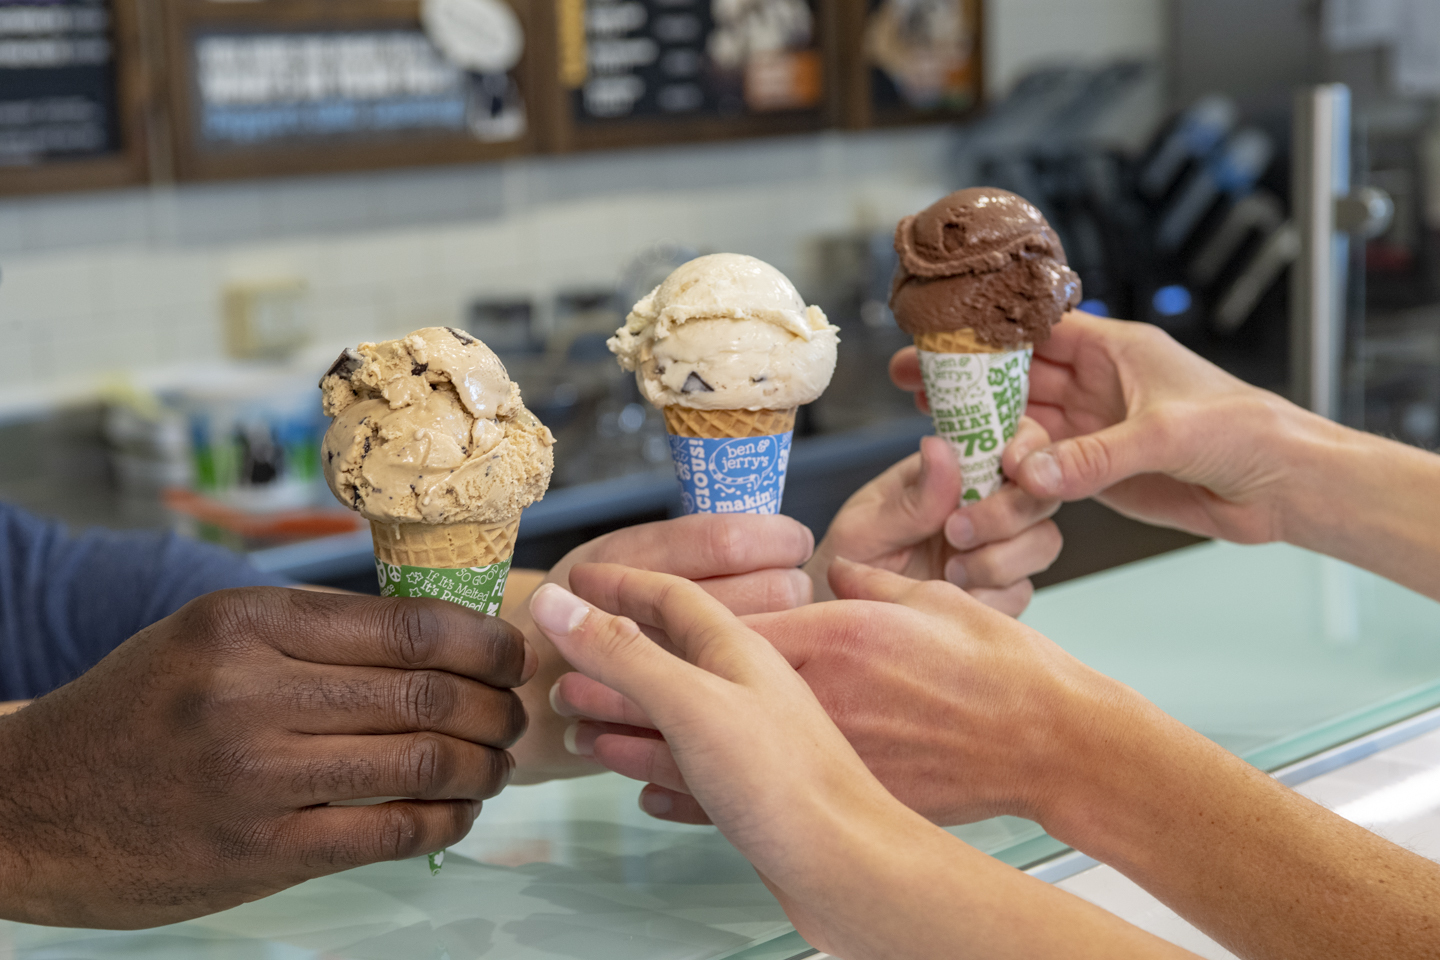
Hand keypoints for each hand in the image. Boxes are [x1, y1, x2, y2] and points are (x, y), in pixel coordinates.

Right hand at [0, 588, 530, 928]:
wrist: (35, 807)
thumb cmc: (141, 712)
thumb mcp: (212, 638)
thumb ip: (316, 634)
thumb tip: (443, 637)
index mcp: (249, 622)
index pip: (412, 624)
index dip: (485, 643)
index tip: (511, 657)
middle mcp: (252, 691)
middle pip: (430, 693)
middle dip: (498, 708)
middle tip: (514, 717)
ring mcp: (255, 775)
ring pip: (423, 761)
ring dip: (484, 767)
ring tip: (494, 767)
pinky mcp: (258, 851)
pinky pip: (390, 831)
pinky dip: (446, 820)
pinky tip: (458, 812)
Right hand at [505, 514, 814, 784]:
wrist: (849, 868)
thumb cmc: (783, 780)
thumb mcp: (690, 702)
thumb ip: (621, 653)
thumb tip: (555, 601)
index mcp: (737, 652)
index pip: (671, 597)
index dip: (620, 584)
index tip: (577, 577)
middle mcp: (746, 690)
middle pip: (667, 658)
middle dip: (609, 658)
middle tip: (557, 665)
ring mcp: (749, 745)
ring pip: (673, 720)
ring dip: (622, 719)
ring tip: (572, 728)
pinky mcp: (750, 797)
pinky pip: (690, 774)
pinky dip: (654, 773)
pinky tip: (637, 792)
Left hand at [553, 558, 1126, 827]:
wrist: (1049, 748)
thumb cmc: (1000, 670)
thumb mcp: (934, 601)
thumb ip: (874, 581)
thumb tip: (841, 568)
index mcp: (833, 633)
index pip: (725, 614)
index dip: (660, 606)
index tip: (605, 598)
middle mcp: (814, 693)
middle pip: (701, 681)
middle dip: (624, 676)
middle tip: (562, 677)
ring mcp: (821, 748)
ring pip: (707, 745)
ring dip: (638, 738)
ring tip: (583, 734)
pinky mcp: (835, 793)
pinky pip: (746, 799)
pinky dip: (687, 793)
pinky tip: (646, 791)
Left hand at [806, 430, 1061, 615]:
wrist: (844, 616)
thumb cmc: (850, 560)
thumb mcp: (866, 526)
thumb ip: (912, 498)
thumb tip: (941, 447)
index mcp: (955, 470)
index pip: (1012, 438)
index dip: (1026, 445)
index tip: (1009, 465)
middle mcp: (985, 503)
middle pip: (1041, 492)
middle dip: (1006, 513)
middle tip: (954, 532)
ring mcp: (999, 547)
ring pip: (1043, 541)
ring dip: (997, 559)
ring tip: (946, 572)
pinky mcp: (1002, 590)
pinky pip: (1022, 590)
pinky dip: (991, 596)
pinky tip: (955, 597)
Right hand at [891, 312, 1303, 542]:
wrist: (1286, 486)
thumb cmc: (1246, 432)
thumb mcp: (1164, 435)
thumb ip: (1093, 457)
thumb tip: (1029, 474)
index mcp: (1116, 349)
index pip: (1036, 330)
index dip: (984, 334)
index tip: (938, 339)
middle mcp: (1100, 385)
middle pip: (1017, 378)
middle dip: (966, 383)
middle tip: (912, 385)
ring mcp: (1097, 431)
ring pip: (1024, 428)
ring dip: (984, 435)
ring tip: (936, 442)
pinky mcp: (1101, 474)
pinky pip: (1044, 473)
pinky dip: (1013, 479)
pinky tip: (979, 482)